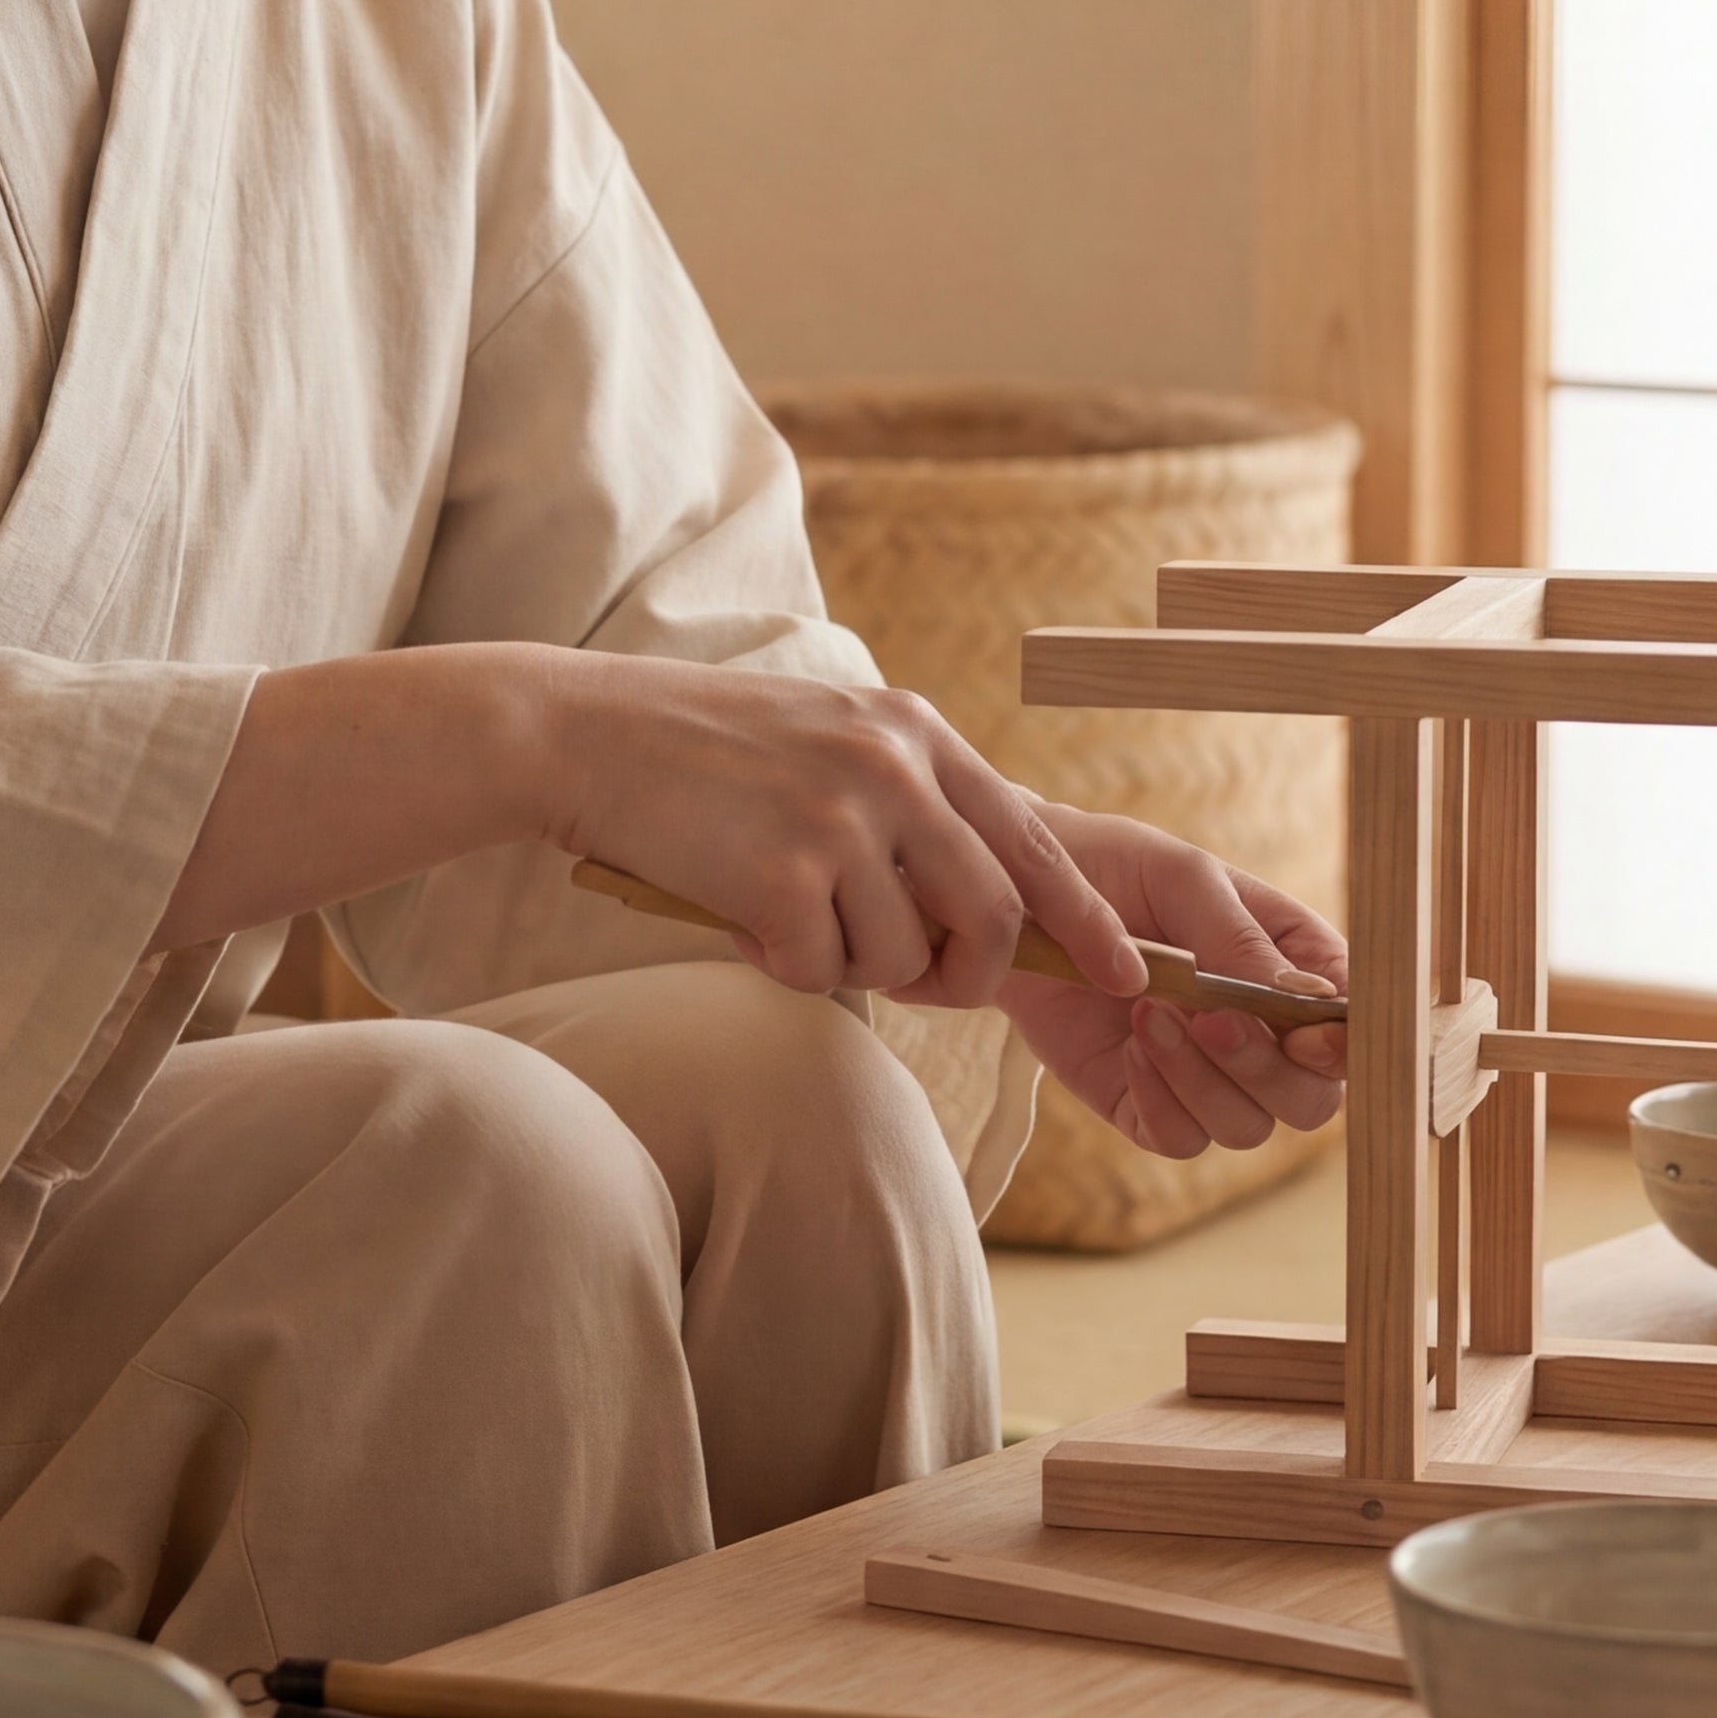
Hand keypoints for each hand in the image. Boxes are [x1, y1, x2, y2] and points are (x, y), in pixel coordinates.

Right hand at [546, 663, 1151, 1018]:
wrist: (586, 735)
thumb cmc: (705, 755)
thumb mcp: (832, 742)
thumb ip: (913, 803)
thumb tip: (986, 910)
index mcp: (917, 732)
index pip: (1036, 841)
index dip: (1087, 920)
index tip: (1130, 973)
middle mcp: (895, 766)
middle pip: (994, 917)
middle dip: (967, 977)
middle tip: (919, 986)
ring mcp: (842, 816)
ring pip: (902, 958)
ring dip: (848, 964)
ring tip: (785, 916)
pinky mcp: (784, 870)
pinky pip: (819, 968)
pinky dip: (780, 963)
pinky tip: (737, 914)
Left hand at [999, 814, 1347, 1161]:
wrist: (1022, 898)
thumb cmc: (1116, 870)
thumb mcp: (1183, 880)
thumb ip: (1240, 938)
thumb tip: (1303, 1001)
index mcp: (1293, 968)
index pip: (1351, 1030)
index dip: (1346, 1048)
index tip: (1310, 1037)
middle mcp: (1262, 1032)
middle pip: (1310, 1100)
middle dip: (1266, 1070)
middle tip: (1212, 1020)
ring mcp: (1205, 1076)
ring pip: (1246, 1127)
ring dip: (1201, 1081)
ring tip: (1148, 1014)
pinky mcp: (1147, 1105)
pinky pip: (1180, 1140)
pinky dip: (1161, 1104)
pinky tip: (1131, 1050)